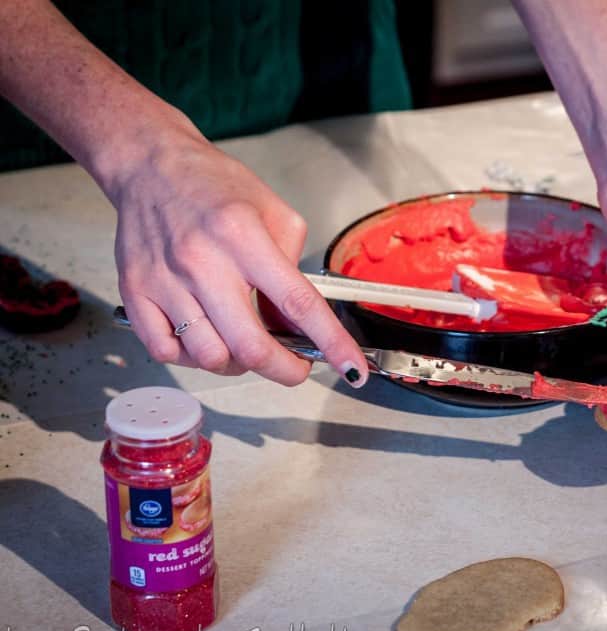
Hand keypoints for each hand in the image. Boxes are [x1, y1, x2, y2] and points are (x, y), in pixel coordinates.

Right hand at [110, 121, 368, 386]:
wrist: (151, 165)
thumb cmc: (215, 187)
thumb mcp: (274, 213)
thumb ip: (292, 271)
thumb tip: (299, 327)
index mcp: (244, 237)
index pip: (298, 303)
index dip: (330, 342)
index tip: (351, 367)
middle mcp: (203, 262)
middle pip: (250, 346)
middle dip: (284, 370)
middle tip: (294, 368)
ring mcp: (166, 281)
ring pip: (209, 356)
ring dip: (236, 363)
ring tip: (242, 343)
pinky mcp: (136, 292)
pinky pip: (167, 351)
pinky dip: (192, 357)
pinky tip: (204, 337)